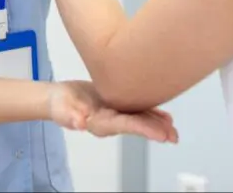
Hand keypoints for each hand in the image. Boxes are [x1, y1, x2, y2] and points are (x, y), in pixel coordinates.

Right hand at [49, 80, 178, 142]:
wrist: (58, 97)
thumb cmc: (59, 104)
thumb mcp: (61, 108)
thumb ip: (70, 115)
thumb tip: (78, 123)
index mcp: (100, 123)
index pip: (125, 125)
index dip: (144, 129)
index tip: (161, 134)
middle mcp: (111, 121)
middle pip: (137, 125)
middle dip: (156, 130)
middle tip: (173, 135)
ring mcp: (115, 114)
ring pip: (140, 119)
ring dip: (157, 124)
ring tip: (173, 128)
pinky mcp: (117, 105)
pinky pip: (137, 110)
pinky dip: (151, 113)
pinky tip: (163, 115)